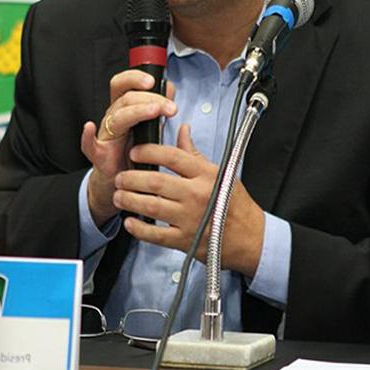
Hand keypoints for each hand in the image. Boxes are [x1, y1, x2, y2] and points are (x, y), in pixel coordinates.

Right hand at [82, 70, 176, 224]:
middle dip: (150, 99)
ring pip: (117, 117)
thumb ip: (158, 106)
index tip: (153, 80)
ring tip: (156, 112)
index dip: (134, 77)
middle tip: (170, 107)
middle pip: (125, 99)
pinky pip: (88, 145)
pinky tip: (89, 127)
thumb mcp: (150, 126)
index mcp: (123, 109)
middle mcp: (112, 118)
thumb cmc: (134, 151)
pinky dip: (86, 136)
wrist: (121, 180)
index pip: (123, 84)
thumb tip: (169, 89)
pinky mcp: (99, 154)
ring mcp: (105, 135)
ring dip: (137, 111)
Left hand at [112, 124, 265, 275]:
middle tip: (120, 177)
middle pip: (155, 181)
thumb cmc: (234, 203)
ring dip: (129, 200)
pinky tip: (129, 222)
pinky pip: (156, 235)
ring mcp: (190, 219)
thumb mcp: (218, 173)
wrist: (251, 238)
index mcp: (205, 175)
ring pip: (151, 206)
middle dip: (130, 178)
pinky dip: (139, 229)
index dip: (148, 151)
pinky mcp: (185, 240)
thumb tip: (182, 130)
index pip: (171, 156)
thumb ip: (193, 153)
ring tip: (119, 196)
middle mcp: (197, 195)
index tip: (134, 152)